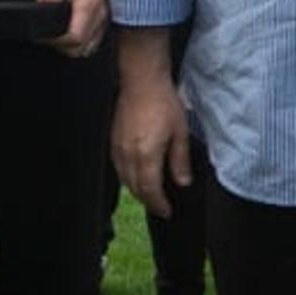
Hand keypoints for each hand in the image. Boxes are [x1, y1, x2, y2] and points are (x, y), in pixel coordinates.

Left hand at [39, 0, 107, 57]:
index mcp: (87, 6)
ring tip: (62, 37)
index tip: (45, 37)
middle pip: (82, 48)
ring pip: (91, 47)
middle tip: (51, 38)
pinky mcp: (107, 17)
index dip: (57, 42)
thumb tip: (41, 5)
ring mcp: (105, 18)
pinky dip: (85, 42)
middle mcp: (99, 15)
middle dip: (64, 48)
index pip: (73, 38)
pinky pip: (97, 39)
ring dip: (75, 47)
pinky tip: (76, 31)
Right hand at [111, 65, 190, 218]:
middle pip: (135, 188)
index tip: (167, 212)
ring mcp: (117, 149)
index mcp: (146, 155)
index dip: (158, 204)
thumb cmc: (163, 103)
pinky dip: (128, 178)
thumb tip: (182, 182)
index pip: (150, 190)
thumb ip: (179, 160)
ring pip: (124, 180)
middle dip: (148, 201)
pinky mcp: (112, 141)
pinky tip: (137, 176)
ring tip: (151, 195)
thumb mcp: (179, 132)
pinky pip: (118, 168)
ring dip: (137, 191)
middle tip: (160, 206)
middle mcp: (127, 156)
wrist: (141, 82)